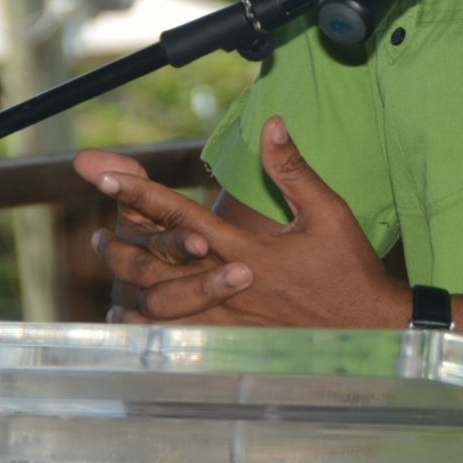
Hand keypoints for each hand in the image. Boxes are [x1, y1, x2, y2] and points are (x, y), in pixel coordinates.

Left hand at [80, 118, 407, 329]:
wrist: (368, 329)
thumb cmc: (349, 269)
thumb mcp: (328, 212)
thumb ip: (293, 169)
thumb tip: (272, 124)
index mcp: (248, 251)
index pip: (183, 219)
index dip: (141, 195)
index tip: (106, 177)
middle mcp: (230, 286)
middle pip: (159, 267)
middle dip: (122, 246)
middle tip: (94, 232)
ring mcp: (229, 318)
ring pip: (162, 306)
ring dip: (130, 285)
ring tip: (110, 270)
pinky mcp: (233, 338)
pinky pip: (178, 336)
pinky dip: (149, 327)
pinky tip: (130, 319)